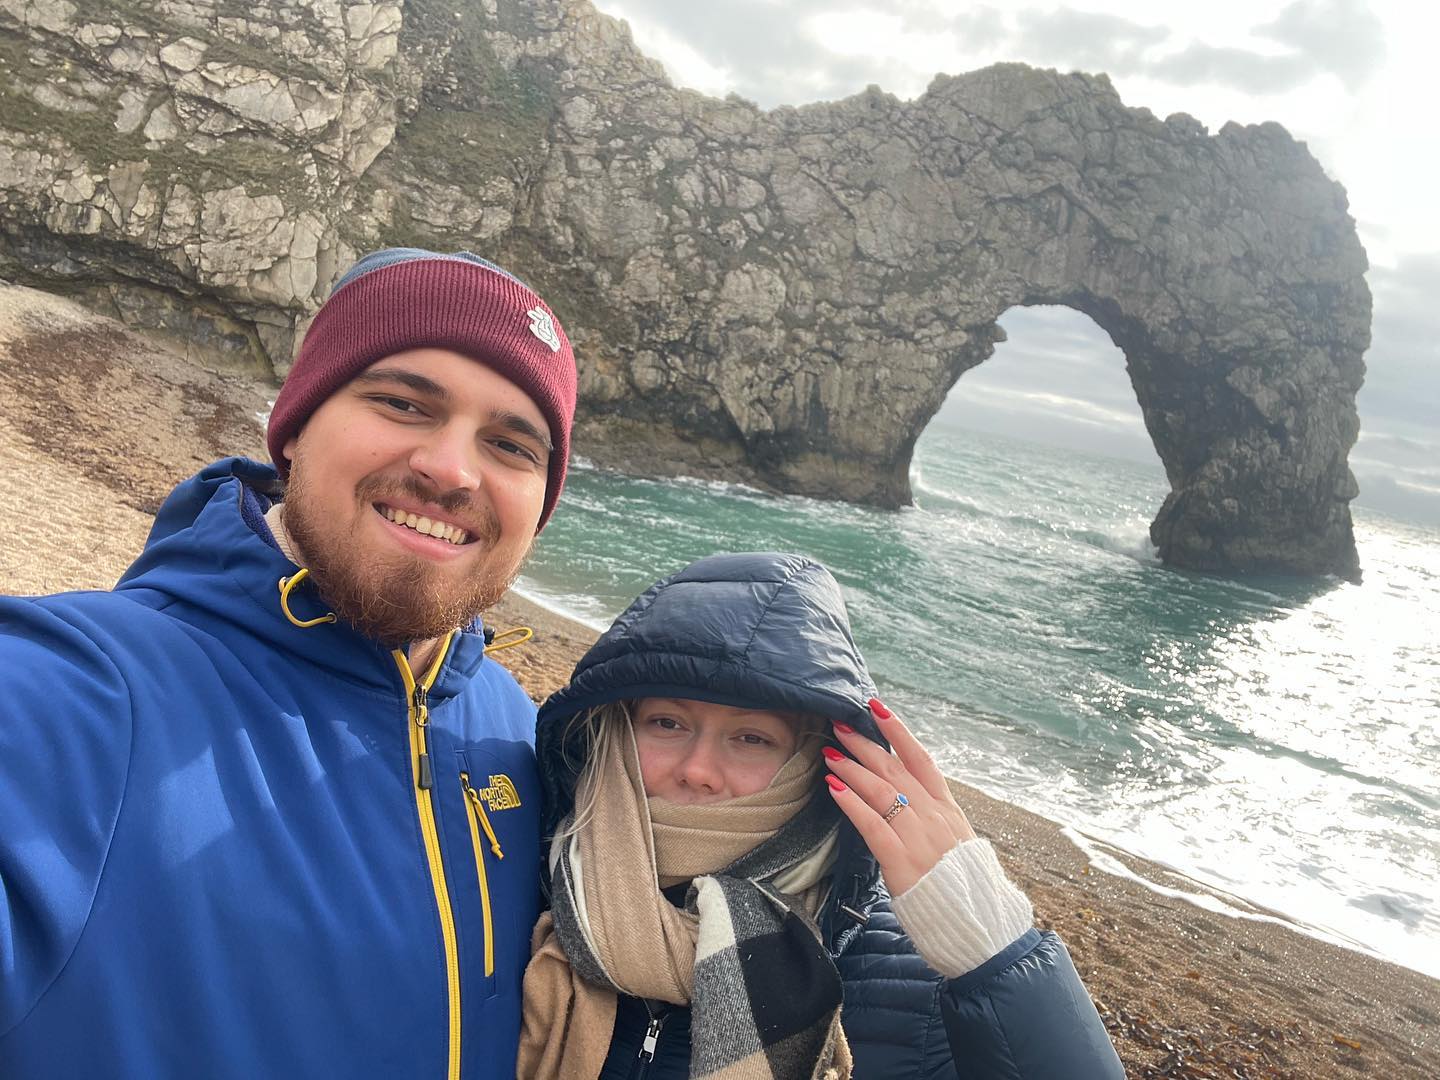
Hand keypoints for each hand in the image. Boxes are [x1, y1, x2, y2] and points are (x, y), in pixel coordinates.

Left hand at [824, 698, 975, 896]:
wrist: (979, 927)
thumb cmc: (963, 887)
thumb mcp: (956, 843)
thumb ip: (935, 818)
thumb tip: (909, 798)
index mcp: (948, 810)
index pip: (922, 759)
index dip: (899, 731)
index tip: (877, 708)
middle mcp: (934, 817)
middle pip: (895, 769)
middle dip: (864, 744)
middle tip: (840, 724)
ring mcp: (919, 837)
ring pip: (881, 791)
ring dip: (852, 768)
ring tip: (831, 753)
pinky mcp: (902, 861)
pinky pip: (873, 824)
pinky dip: (852, 802)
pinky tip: (834, 788)